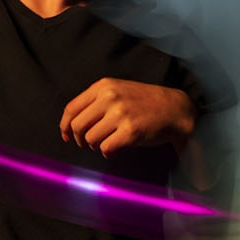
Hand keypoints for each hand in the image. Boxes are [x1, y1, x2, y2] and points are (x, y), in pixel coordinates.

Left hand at [59, 77, 195, 155]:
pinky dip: (107, 152)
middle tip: (87, 143)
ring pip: (90, 139)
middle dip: (79, 139)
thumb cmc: (144, 102)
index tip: (66, 136)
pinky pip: (105, 148)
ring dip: (94, 146)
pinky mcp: (130, 131)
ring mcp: (120, 114)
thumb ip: (96, 101)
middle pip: (77, 125)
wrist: (174, 109)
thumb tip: (71, 124)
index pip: (71, 108)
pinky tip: (114, 149)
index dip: (64, 126)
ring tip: (105, 144)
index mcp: (103, 86)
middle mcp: (110, 97)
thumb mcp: (118, 91)